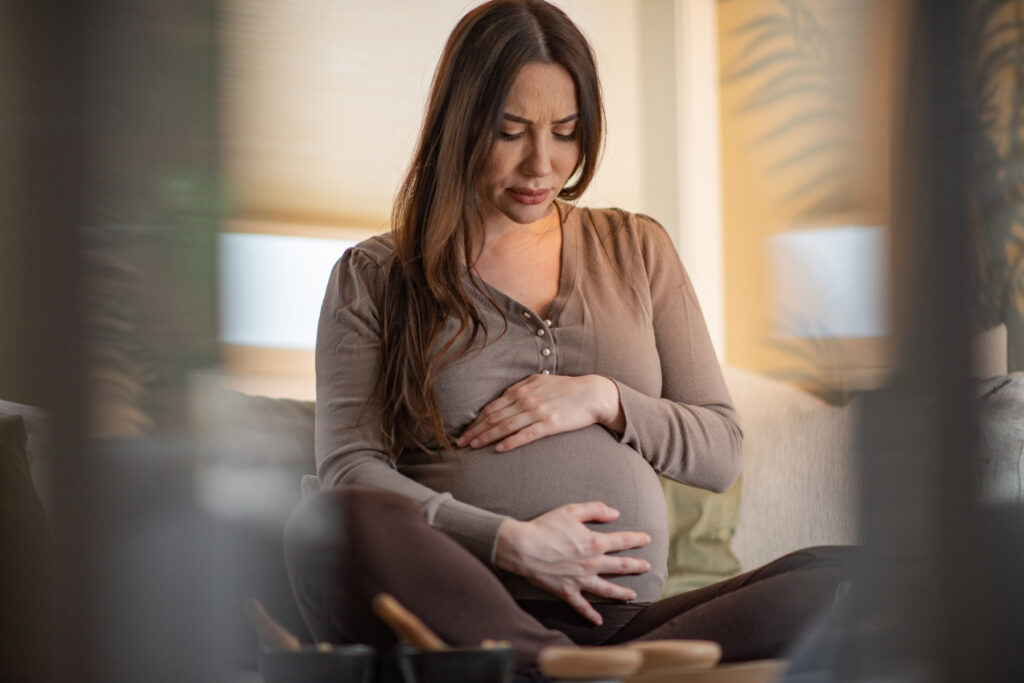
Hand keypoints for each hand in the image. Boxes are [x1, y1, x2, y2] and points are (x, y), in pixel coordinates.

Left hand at [456, 374, 624, 451]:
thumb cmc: (566, 388)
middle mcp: (526, 400)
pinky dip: (511, 442)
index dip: (476, 420)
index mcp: (522, 390)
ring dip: (487, 436)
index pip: (492, 407)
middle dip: (475, 430)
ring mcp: (538, 412)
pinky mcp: (550, 424)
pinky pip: (526, 434)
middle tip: (460, 442)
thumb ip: (521, 388)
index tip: (464, 431)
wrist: (592, 393)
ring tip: (473, 446)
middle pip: (494, 417)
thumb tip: (504, 395)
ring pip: (505, 426)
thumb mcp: (540, 381)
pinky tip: (500, 449)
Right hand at [494, 502, 650, 624]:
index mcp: (595, 542)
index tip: (647, 539)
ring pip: (608, 589)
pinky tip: (598, 621)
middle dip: (636, 566)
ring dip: (622, 593)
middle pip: (621, 566)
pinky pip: (582, 606)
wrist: (523, 547)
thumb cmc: (546, 527)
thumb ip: (595, 509)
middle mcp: (592, 563)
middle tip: (647, 567)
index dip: (636, 539)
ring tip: (633, 595)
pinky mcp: (567, 592)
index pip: (622, 541)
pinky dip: (591, 615)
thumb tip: (615, 513)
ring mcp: (581, 580)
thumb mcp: (571, 511)